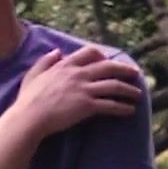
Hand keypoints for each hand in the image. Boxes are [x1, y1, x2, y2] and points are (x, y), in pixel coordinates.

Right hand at [11, 44, 143, 138]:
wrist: (30, 117)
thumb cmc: (28, 98)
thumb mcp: (33, 74)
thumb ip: (45, 61)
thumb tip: (57, 51)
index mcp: (66, 65)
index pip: (90, 52)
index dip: (103, 56)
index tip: (109, 61)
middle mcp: (78, 74)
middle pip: (109, 67)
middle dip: (125, 69)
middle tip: (136, 74)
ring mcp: (84, 89)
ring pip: (114, 86)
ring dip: (129, 90)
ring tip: (138, 94)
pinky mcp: (88, 106)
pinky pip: (111, 105)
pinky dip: (123, 107)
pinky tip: (130, 110)